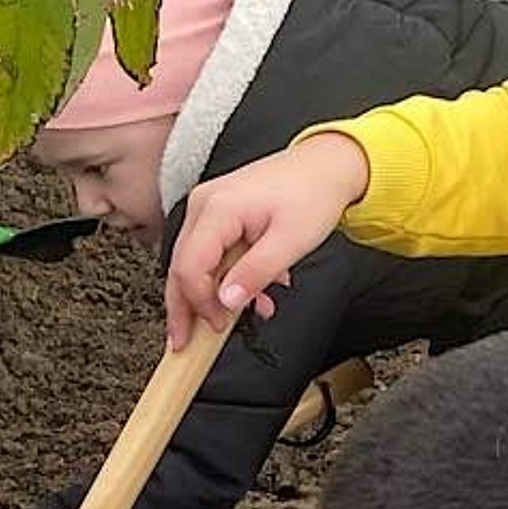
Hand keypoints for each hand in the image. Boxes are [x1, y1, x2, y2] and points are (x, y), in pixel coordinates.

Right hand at [163, 135, 371, 346]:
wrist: (327, 165)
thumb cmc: (314, 193)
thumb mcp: (291, 241)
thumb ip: (255, 273)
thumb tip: (225, 303)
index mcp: (218, 208)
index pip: (190, 267)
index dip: (200, 303)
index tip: (218, 326)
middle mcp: (203, 205)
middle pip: (181, 267)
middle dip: (188, 308)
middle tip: (187, 343)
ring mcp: (207, 207)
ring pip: (194, 263)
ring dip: (215, 294)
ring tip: (247, 313)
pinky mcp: (216, 213)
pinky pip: (210, 253)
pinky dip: (226, 277)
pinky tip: (254, 289)